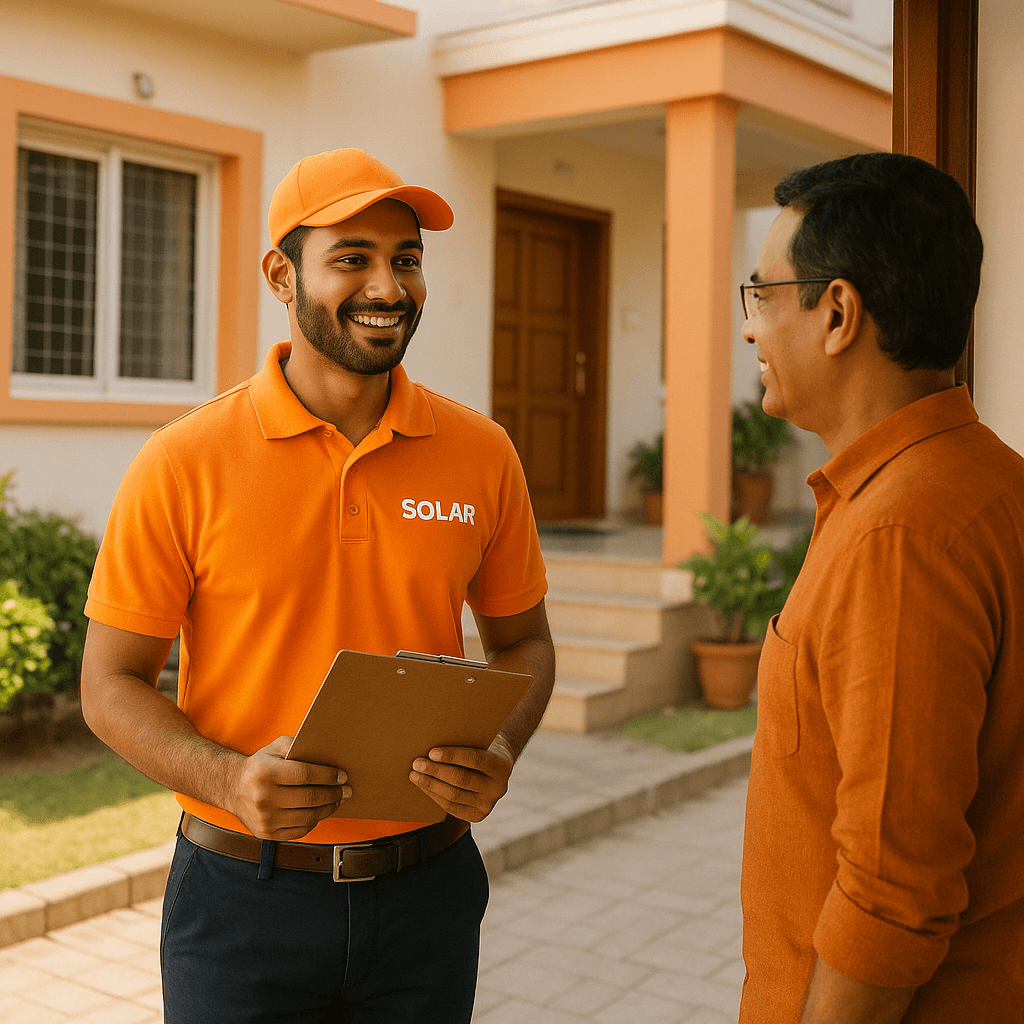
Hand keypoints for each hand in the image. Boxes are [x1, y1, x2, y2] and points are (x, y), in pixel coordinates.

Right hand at [227, 736, 350, 839]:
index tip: (343, 776)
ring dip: (328, 808)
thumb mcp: (274, 748)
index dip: (328, 776)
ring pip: (308, 817)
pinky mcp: (267, 834)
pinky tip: (320, 811)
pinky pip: (300, 830)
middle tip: (347, 790)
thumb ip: (297, 746)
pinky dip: (314, 821)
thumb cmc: (261, 765)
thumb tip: (326, 754)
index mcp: (266, 773)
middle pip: (310, 798)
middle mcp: (264, 798)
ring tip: (337, 800)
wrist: (232, 788)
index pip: (305, 775)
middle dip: (334, 794)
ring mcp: (265, 819)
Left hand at [409, 735, 514, 821]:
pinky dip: (434, 796)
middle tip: (417, 763)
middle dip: (436, 771)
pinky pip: (451, 807)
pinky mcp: (477, 816)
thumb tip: (432, 742)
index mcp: (502, 766)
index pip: (475, 760)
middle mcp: (498, 788)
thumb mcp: (479, 741)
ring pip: (453, 796)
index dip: (452, 756)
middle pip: (462, 780)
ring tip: (415, 775)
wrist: (495, 767)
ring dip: (430, 785)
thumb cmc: (481, 747)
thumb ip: (463, 742)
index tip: (431, 752)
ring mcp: (488, 805)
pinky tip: (423, 786)